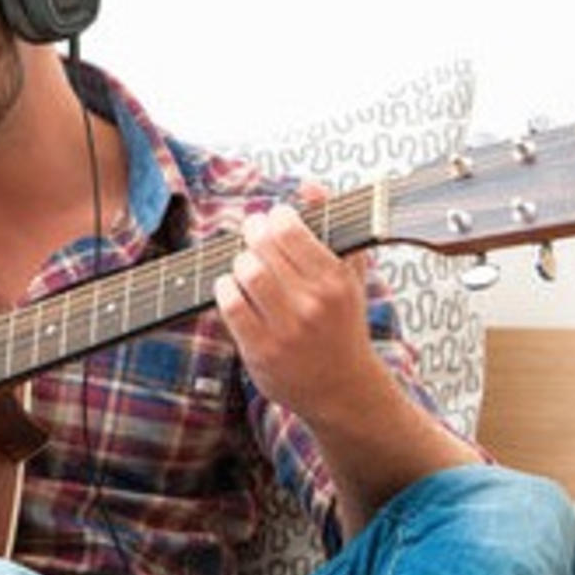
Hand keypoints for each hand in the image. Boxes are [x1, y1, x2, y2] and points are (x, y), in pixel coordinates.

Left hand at [212, 187, 387, 421]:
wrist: (343, 388)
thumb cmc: (343, 325)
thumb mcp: (349, 276)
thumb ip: (333, 228)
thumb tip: (311, 186)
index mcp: (335, 280)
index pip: (290, 229)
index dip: (274, 217)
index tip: (273, 220)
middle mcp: (312, 303)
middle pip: (263, 248)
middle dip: (251, 234)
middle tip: (251, 234)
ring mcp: (286, 328)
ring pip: (246, 273)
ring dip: (238, 262)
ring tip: (246, 264)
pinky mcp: (261, 350)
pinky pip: (231, 305)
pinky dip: (225, 289)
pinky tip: (232, 287)